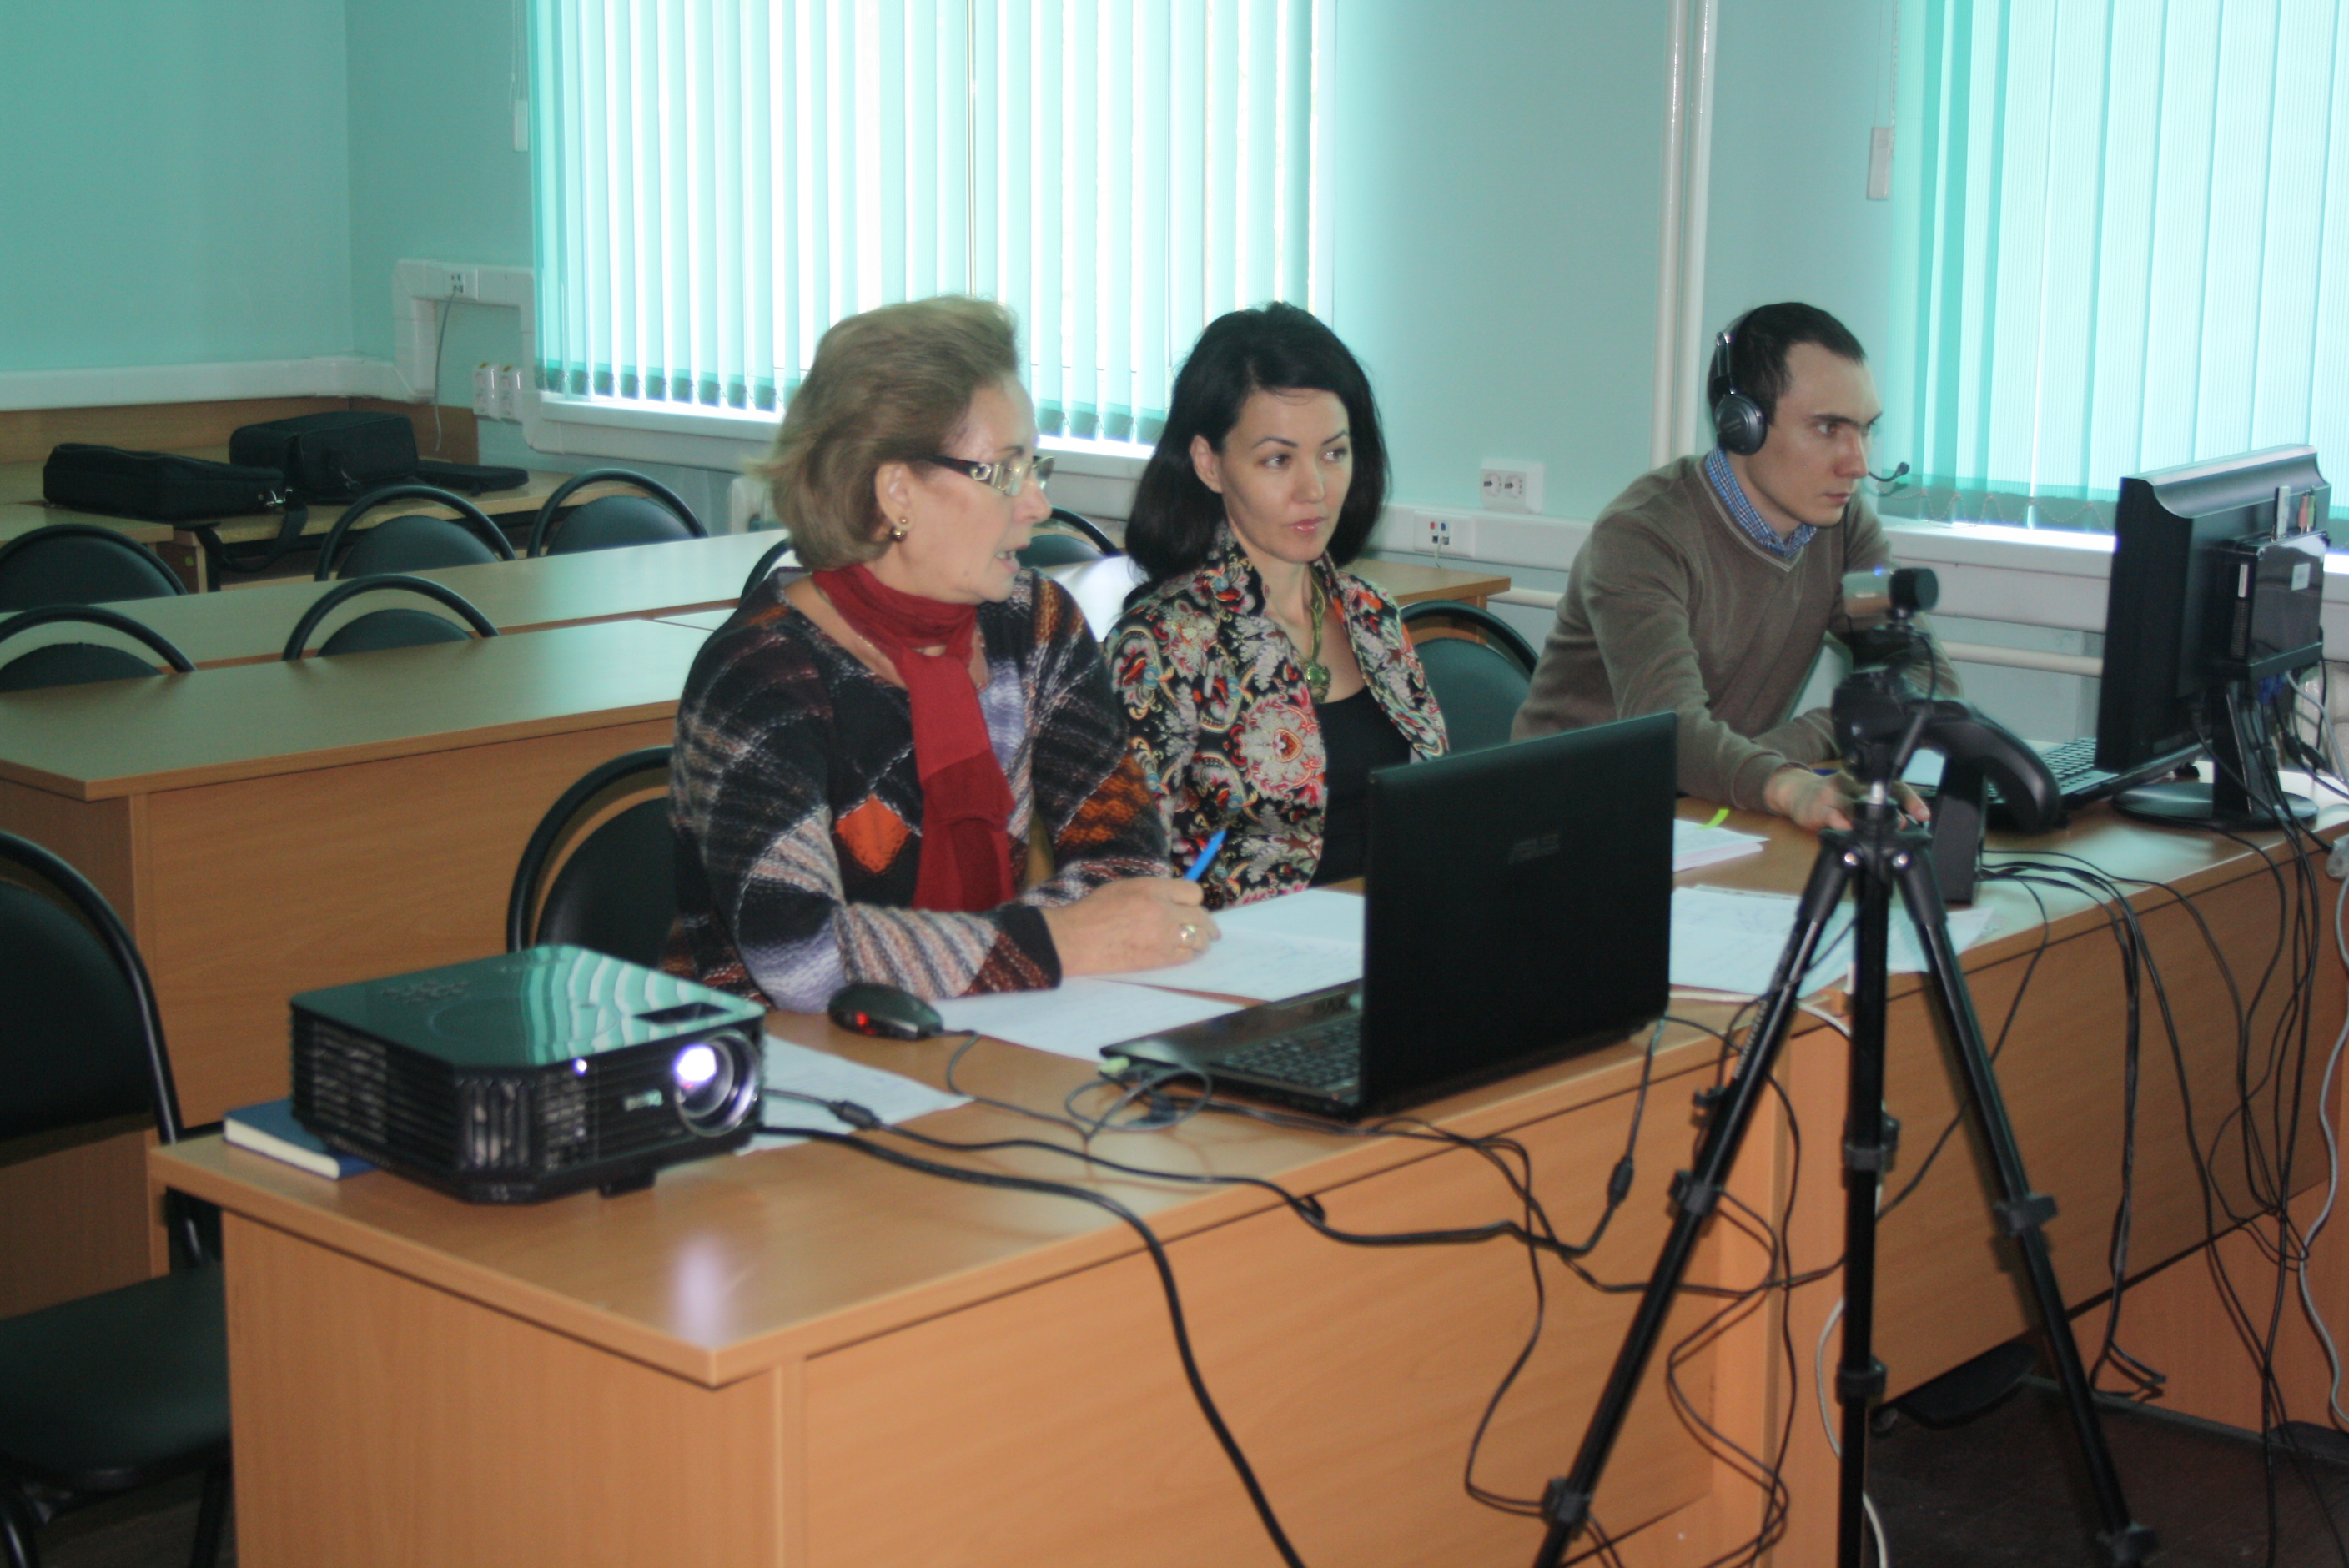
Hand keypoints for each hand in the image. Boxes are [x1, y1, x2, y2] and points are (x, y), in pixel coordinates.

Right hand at [1043, 877, 1219, 975]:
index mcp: (1152, 888)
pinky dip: (1189, 954)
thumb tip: (1174, 899)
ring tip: (1201, 944)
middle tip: (1211, 931)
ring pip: (1198, 938)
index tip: (1194, 907)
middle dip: (1207, 924)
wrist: (1075, 939)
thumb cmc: (1092, 911)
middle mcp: (1163, 909)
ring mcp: (1163, 935)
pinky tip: (1187, 954)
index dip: (1194, 901)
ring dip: (1201, 941)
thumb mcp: (1123, 888)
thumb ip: (1152, 891)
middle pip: (1200, 916)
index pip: (1192, 892)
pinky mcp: (1159, 958)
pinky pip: (1187, 956)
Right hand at [1763, 767, 1933, 831]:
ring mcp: (1833, 794)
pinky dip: (1845, 829)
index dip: (1910, 800)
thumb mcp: (1854, 795)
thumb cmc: (1831, 796)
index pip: (1893, 785)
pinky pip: (1835, 820)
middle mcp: (1850, 782)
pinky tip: (1851, 835)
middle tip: (1901, 826)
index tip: (1922, 814)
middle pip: (1876, 795)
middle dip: (1892, 813)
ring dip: (1870, 823)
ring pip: (1856, 808)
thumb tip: (1900, 824)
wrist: (1795, 792)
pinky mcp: (1818, 808)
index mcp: (1863, 779)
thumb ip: (1876, 808)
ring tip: (1879, 837)